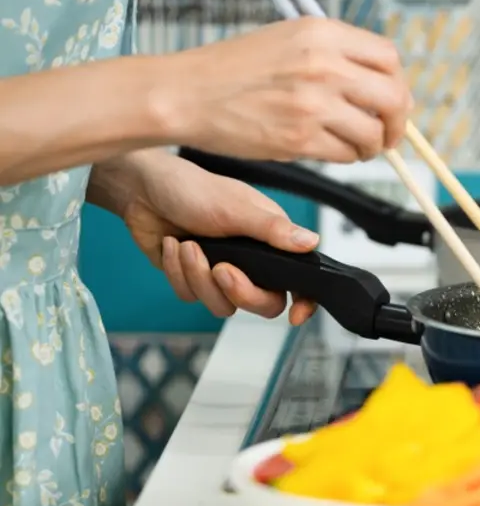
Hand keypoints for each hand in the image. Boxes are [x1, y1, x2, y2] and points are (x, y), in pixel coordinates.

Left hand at [108, 150, 318, 322]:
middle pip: (263, 303)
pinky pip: (192, 296)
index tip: (295, 316)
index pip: (299, 280)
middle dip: (240, 292)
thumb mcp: (236, 208)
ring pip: (223, 305)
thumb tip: (312, 242)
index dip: (303, 301)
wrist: (141, 190)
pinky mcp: (193, 278)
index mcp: (271, 242)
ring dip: (200, 277)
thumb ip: (274, 231)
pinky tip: (173, 246)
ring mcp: (222, 272)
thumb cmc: (192, 188)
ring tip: (188, 247)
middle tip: (222, 270)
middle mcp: (251, 261)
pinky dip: (178, 273)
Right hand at [162, 17, 412, 163]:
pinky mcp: (301, 139)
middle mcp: (323, 66)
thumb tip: (381, 85)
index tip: (393, 99)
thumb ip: (334, 55)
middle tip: (388, 133)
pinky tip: (333, 150)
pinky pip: (347, 154)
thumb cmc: (233, 69)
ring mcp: (313, 104)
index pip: (388, 59)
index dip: (398, 84)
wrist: (187, 94)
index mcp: (321, 34)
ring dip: (372, 146)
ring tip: (358, 146)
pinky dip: (347, 157)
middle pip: (393, 98)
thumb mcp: (288, 39)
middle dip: (398, 122)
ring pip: (373, 133)